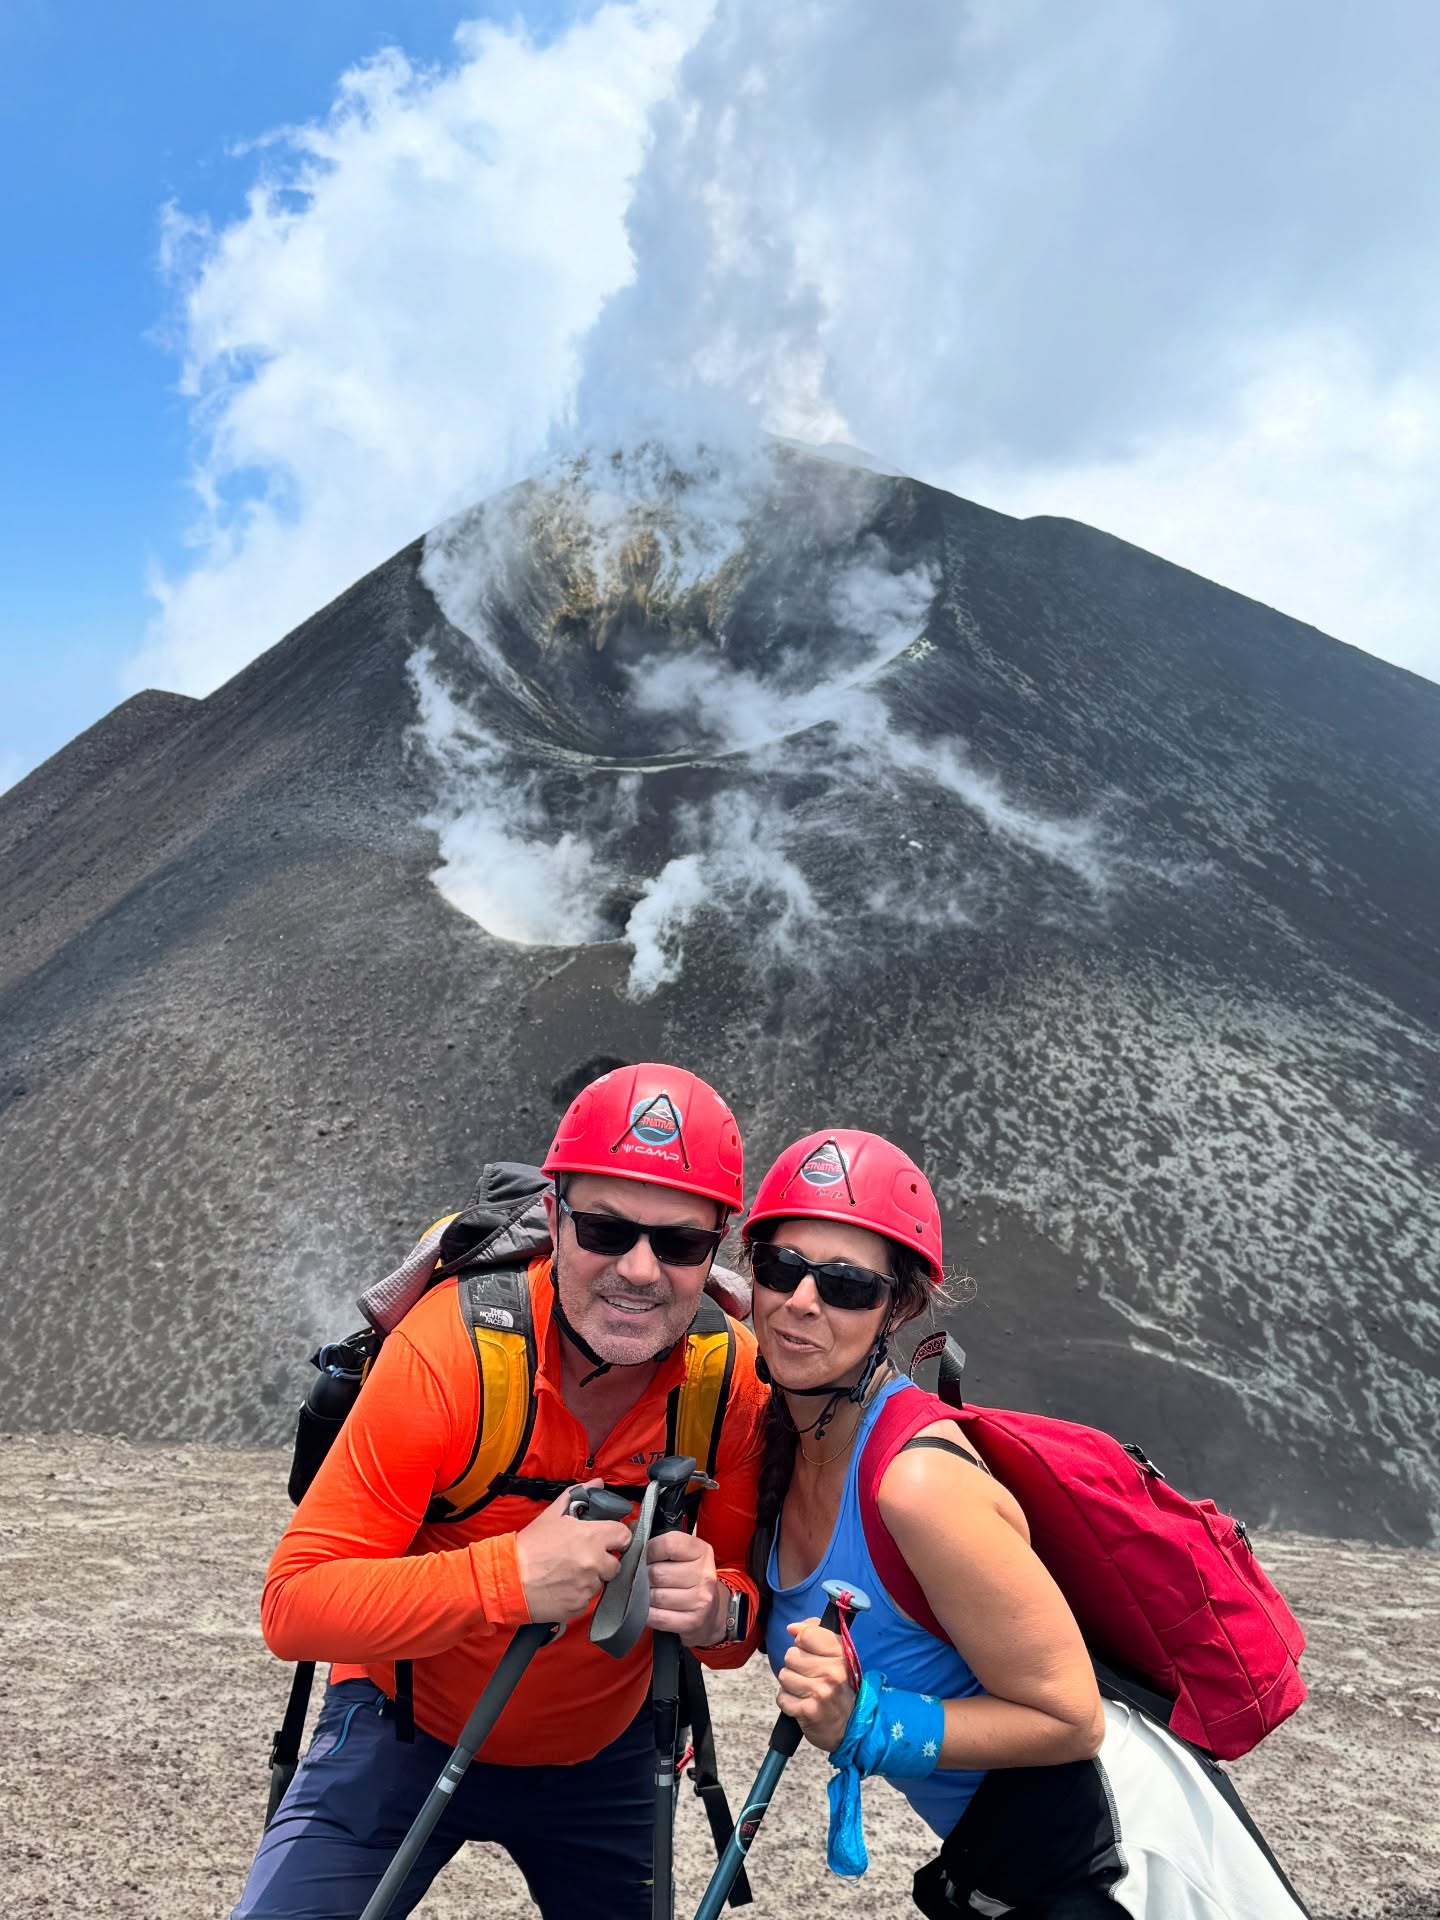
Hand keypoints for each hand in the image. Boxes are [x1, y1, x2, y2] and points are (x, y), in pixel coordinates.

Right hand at [514, 1482, 631, 1623]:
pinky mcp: (578, 1606)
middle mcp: (595, 1563)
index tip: (609, 1540)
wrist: (508, 1578)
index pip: (624, 1536)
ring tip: (567, 1573)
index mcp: (592, 1537)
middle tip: (585, 1557)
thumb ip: (578, 1496)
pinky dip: (577, 1595)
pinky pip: (586, 1600)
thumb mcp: (551, 1515)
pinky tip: (561, 1587)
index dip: (617, 1537)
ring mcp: (588, 1587)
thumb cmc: (529, 1546)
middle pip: (616, 1564)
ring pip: (600, 1583)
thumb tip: (597, 1484)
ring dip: (590, 1578)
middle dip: (604, 1561)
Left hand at [645, 1530, 725, 1643]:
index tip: (643, 1556)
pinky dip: (647, 1614)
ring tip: (646, 1593)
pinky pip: (657, 1617)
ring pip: (655, 1596)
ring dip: (643, 1596)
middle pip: (657, 1573)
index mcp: (701, 1551)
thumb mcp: (682, 1554)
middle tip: (642, 1578)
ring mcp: (700, 1600)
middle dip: (643, 1577)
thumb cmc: (689, 1578)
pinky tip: (649, 1609)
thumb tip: (631, 1531)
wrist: (711, 1612)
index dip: (647, 1550)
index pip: (666, 1544)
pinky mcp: (692, 1621)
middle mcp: (704, 1574)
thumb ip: (658, 1541)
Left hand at [776, 1618, 855, 1751]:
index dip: (802, 1642)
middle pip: (791, 1656)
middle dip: (795, 1666)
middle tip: (810, 1677)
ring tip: (806, 1691)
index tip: (809, 1652)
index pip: (807, 1635)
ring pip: (784, 1675)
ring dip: (790, 1684)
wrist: (850, 1727)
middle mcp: (832, 1672)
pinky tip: (801, 1703)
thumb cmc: (839, 1689)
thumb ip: (815, 1634)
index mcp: (840, 1654)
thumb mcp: (836, 1657)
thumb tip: (792, 1628)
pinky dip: (788, 1701)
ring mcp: (820, 1692)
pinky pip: (782, 1697)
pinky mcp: (808, 1711)